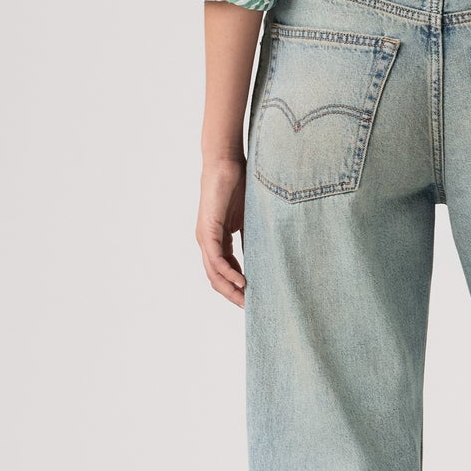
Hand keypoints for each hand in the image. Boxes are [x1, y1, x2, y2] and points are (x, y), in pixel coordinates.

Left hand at [198, 155, 247, 305]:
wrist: (226, 162)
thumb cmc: (238, 185)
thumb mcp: (249, 219)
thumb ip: (251, 239)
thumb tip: (265, 258)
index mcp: (217, 239)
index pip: (224, 271)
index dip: (236, 287)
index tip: (252, 299)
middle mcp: (207, 242)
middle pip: (216, 278)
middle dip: (232, 295)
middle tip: (250, 308)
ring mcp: (205, 237)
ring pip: (214, 273)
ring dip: (229, 289)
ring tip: (246, 301)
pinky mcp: (207, 230)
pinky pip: (215, 259)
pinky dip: (228, 273)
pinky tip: (241, 282)